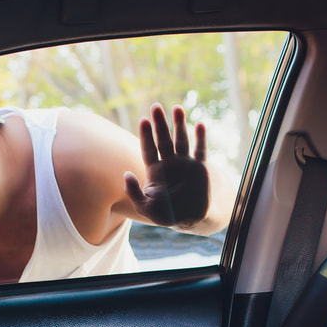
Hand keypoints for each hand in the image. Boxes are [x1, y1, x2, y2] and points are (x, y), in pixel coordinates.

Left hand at [124, 104, 209, 228]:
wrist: (194, 220)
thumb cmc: (168, 215)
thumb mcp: (147, 208)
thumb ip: (134, 193)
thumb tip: (126, 174)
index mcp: (155, 171)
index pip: (149, 150)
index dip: (146, 136)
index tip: (144, 121)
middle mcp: (169, 164)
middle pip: (163, 140)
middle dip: (160, 124)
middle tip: (156, 107)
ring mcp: (185, 164)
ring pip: (181, 140)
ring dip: (179, 124)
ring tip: (177, 108)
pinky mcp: (200, 168)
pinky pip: (201, 150)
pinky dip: (200, 137)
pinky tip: (200, 124)